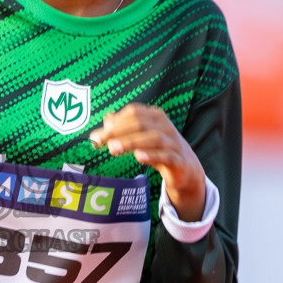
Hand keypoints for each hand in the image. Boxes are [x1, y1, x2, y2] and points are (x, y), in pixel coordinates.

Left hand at [88, 103, 207, 219]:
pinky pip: (166, 156)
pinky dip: (152, 155)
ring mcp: (173, 142)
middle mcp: (165, 126)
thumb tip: (107, 120)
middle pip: (139, 124)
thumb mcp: (142, 136)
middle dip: (117, 132)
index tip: (96, 135)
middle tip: (99, 142)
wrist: (185, 169)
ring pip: (152, 138)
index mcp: (155, 116)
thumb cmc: (159, 149)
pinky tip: (138, 157)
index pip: (133, 112)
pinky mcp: (178, 160)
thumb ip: (124, 127)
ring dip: (131, 142)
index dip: (114, 122)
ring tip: (113, 149)